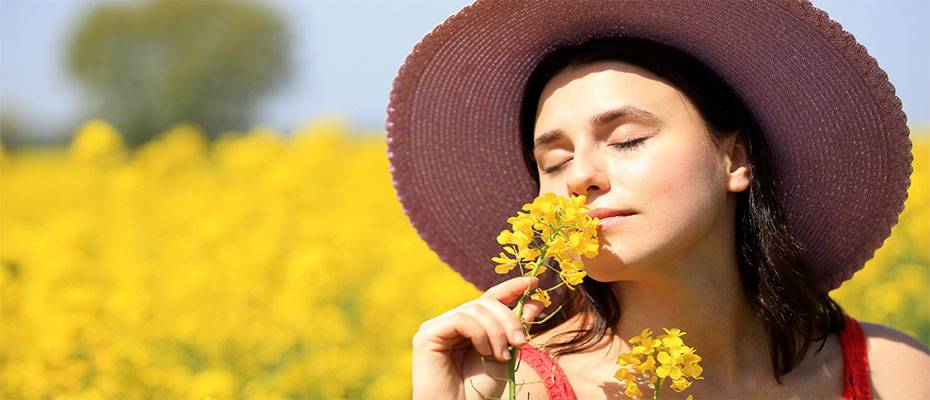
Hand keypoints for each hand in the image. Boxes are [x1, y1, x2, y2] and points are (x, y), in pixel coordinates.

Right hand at [411, 276, 546, 399]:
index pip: (489, 299)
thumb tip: (536, 300)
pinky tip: (484, 352)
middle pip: (485, 302)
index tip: (534, 282)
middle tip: (521, 342)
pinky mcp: (427, 334)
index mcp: (468, 328)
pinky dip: (480, 334)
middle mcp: (451, 323)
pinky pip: (461, 319)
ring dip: (497, 331)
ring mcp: (437, 327)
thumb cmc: (480, 392)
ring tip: (501, 356)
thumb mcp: (505, 356)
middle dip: (508, 318)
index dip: (510, 288)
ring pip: (475, 308)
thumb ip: (516, 328)